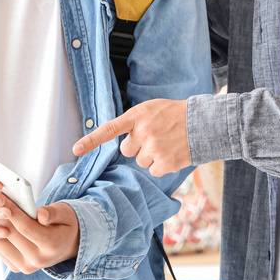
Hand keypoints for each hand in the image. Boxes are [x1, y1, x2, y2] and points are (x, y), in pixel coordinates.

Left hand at [0, 195, 79, 273]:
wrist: (66, 244)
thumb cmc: (64, 224)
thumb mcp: (65, 213)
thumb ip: (53, 213)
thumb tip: (40, 214)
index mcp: (52, 246)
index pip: (26, 227)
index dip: (12, 211)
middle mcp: (38, 259)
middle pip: (11, 234)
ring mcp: (26, 266)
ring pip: (1, 242)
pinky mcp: (17, 267)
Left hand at [72, 99, 190, 177]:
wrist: (202, 123)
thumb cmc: (175, 114)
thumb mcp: (152, 109)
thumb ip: (135, 121)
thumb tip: (124, 140)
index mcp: (138, 116)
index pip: (109, 129)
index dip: (92, 140)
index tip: (76, 149)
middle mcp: (143, 132)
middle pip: (127, 150)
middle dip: (137, 146)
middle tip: (154, 136)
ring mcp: (154, 149)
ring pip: (141, 161)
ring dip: (151, 155)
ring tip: (166, 143)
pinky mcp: (165, 163)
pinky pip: (154, 170)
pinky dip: (162, 165)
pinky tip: (172, 153)